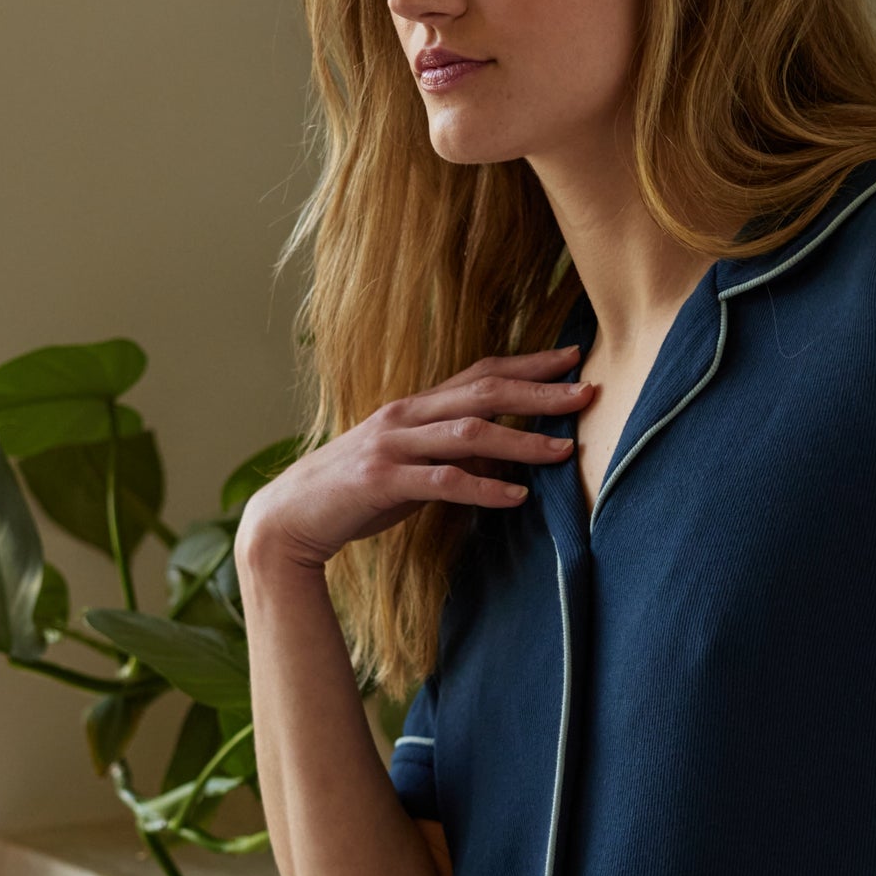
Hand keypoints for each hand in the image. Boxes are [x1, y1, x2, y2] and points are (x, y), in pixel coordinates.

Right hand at [234, 344, 597, 573]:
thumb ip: (447, 450)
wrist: (289, 519)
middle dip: (539, 392)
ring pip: (470, 434)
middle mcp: (405, 416)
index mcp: (413, 406)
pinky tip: (518, 498)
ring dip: (522, 442)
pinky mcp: (381, 481)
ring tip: (565, 451)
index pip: (480, 372)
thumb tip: (499, 451)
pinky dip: (485, 488)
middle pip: (483, 393)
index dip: (528, 363)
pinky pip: (444, 482)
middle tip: (587, 394)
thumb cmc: (353, 493)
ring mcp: (391, 446)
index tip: (572, 357)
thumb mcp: (407, 463)